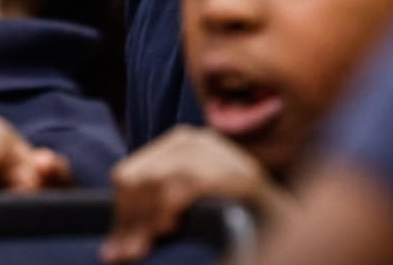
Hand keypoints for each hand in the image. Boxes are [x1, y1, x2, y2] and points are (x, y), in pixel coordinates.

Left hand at [100, 126, 289, 262]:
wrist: (281, 219)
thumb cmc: (231, 215)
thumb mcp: (187, 208)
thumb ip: (153, 216)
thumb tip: (110, 254)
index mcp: (179, 143)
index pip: (128, 175)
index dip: (120, 215)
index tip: (115, 251)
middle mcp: (193, 140)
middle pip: (136, 178)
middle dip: (129, 221)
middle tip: (127, 255)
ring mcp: (214, 153)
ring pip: (156, 183)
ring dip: (145, 222)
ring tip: (145, 247)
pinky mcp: (231, 173)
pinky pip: (183, 189)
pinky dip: (169, 211)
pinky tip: (170, 228)